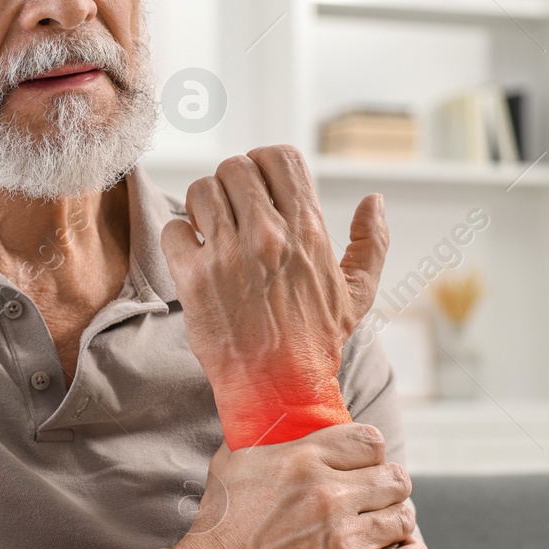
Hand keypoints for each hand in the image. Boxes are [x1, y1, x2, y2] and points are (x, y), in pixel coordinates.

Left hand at [160, 146, 388, 442]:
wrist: (279, 391)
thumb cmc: (317, 344)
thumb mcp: (357, 294)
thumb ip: (371, 243)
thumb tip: (374, 201)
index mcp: (308, 232)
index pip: (280, 157)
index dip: (263, 162)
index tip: (258, 184)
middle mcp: (269, 237)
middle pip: (235, 167)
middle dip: (230, 184)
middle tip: (231, 210)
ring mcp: (229, 256)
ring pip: (201, 191)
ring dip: (203, 206)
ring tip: (211, 230)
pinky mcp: (194, 279)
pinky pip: (174, 229)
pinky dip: (179, 238)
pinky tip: (193, 256)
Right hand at [172, 423, 426, 548]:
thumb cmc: (220, 527)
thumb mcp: (232, 464)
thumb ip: (264, 437)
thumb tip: (279, 418)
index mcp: (302, 460)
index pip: (370, 441)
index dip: (371, 456)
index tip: (363, 470)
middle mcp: (328, 494)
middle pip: (395, 479)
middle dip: (388, 489)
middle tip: (375, 503)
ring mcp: (345, 538)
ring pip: (404, 517)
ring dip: (396, 524)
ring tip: (382, 531)